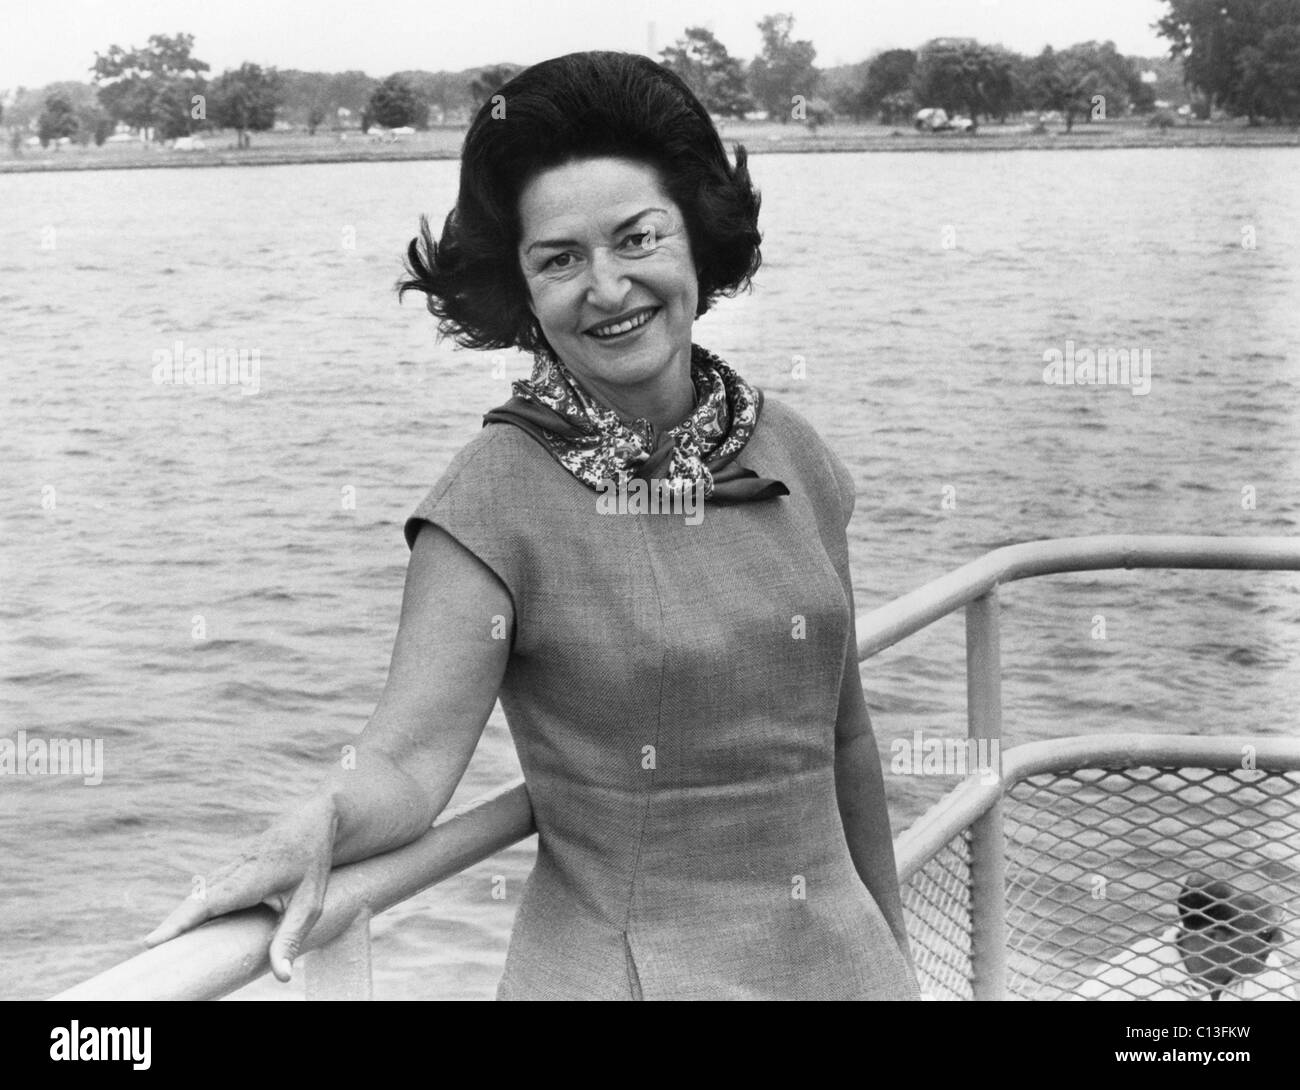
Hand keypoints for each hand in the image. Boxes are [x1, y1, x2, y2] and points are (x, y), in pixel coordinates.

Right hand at [144, 794, 340, 982]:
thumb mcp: (311, 903)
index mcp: (253, 876)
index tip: (153, 940)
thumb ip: (291, 938)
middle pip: (196, 899)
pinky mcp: (231, 867)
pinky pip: (207, 889)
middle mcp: (235, 868)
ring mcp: (231, 865)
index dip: (181, 922)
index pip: (210, 902)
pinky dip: (192, 907)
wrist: (314, 819)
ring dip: (179, 916)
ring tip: (160, 944)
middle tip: (150, 950)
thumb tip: (282, 977)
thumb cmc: (314, 862)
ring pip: (199, 893)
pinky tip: (184, 926)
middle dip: (172, 924)